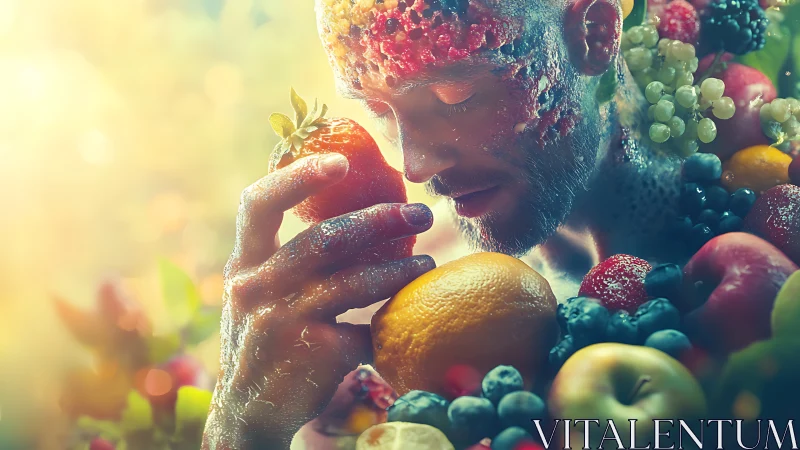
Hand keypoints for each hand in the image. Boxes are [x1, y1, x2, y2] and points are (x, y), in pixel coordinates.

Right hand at [200, 153, 433, 448]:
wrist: (248, 410)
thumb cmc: (264, 338)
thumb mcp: (257, 292)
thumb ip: (285, 257)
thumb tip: (345, 210)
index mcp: (244, 263)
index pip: (258, 204)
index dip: (298, 176)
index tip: (342, 161)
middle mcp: (256, 287)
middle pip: (325, 238)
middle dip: (382, 220)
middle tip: (421, 215)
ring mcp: (283, 321)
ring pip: (355, 281)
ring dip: (400, 270)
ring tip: (428, 266)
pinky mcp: (314, 352)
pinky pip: (366, 329)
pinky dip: (388, 325)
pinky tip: (404, 322)